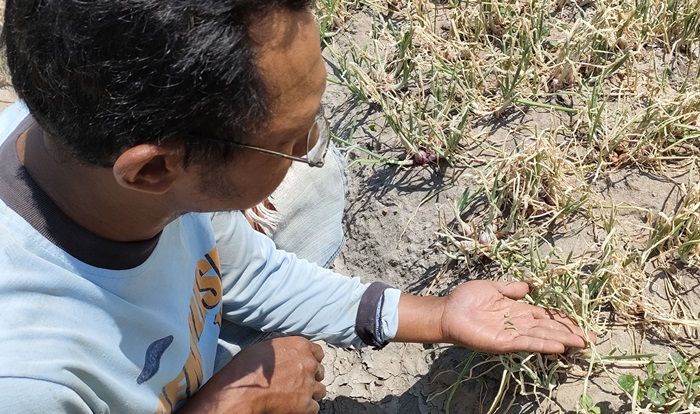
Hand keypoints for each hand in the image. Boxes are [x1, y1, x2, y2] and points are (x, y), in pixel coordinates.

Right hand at [180, 336, 325, 413]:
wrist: (243, 391)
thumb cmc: (248, 369)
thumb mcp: (266, 347)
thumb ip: (285, 349)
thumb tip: (287, 353)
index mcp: (300, 346)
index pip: (318, 352)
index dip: (311, 360)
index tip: (306, 366)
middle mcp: (308, 363)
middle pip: (319, 371)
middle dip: (310, 377)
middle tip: (297, 383)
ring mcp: (309, 384)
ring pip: (320, 390)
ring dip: (310, 393)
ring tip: (295, 396)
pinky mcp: (306, 404)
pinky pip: (314, 407)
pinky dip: (306, 408)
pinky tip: (293, 407)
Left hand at [440, 281, 588, 353]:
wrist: (447, 311)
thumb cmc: (466, 299)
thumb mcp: (492, 287)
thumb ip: (511, 288)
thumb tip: (529, 286)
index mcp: (517, 310)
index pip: (546, 316)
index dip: (563, 319)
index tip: (581, 323)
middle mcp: (518, 323)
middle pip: (549, 328)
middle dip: (570, 332)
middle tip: (591, 339)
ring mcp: (512, 334)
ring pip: (543, 337)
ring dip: (562, 340)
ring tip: (582, 343)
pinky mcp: (504, 343)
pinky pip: (527, 343)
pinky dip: (543, 345)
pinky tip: (558, 347)